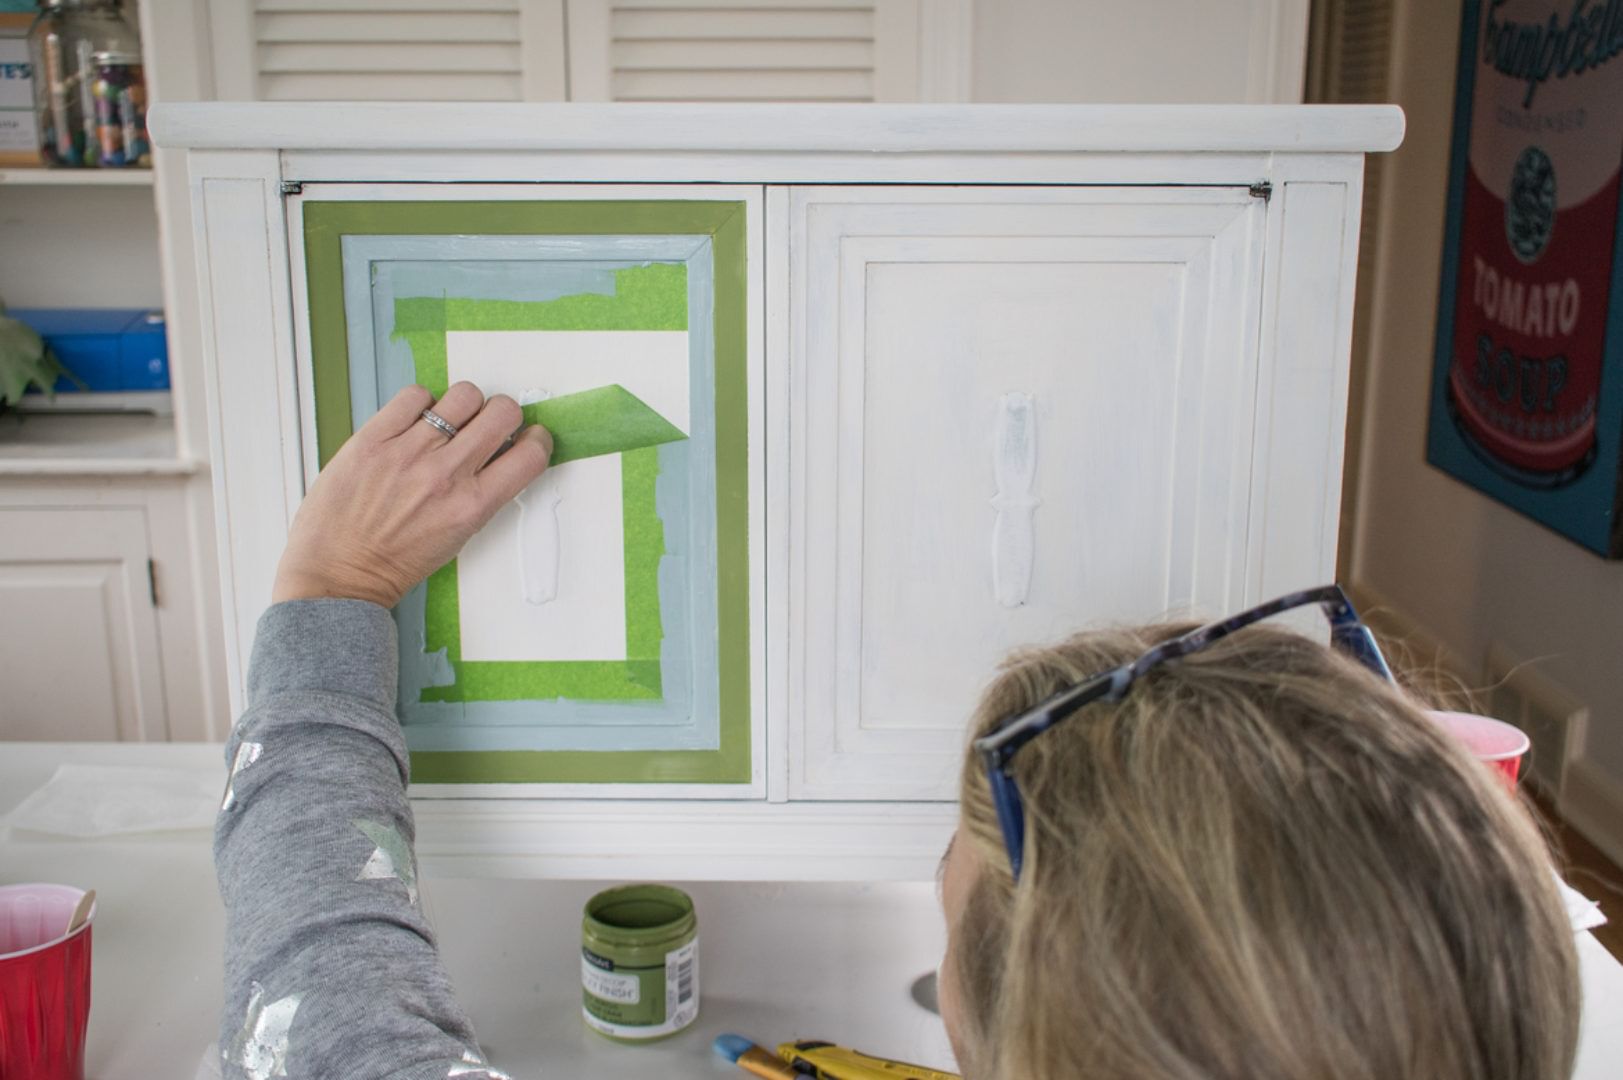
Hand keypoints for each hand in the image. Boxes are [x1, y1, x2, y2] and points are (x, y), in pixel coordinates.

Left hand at [272, 382, 553, 608]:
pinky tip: (414, 424)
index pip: (530, 455)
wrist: (338, 572)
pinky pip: (415, 395)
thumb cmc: (394, 561)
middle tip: (489, 425)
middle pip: (503, 412)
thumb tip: (499, 454)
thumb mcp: (457, 536)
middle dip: (504, 415)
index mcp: (472, 506)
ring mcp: (408, 453)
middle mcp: (445, 475)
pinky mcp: (373, 439)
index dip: (536, 439)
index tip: (528, 438)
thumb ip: (480, 494)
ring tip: (449, 422)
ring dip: (464, 405)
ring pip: (464, 395)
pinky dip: (420, 404)